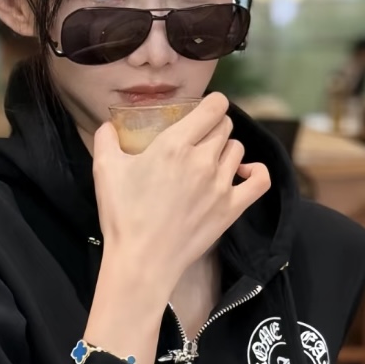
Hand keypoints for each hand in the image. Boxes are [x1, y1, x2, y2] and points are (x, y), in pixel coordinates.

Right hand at [91, 93, 271, 291]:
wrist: (142, 260)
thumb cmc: (123, 214)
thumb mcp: (105, 170)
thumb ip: (106, 139)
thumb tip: (108, 125)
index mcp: (175, 144)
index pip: (213, 106)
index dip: (211, 103)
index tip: (202, 110)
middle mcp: (203, 159)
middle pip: (224, 126)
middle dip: (212, 127)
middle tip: (197, 139)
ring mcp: (221, 184)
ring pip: (237, 149)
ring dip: (225, 149)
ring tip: (209, 160)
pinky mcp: (232, 208)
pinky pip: (259, 180)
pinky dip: (255, 171)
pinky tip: (242, 172)